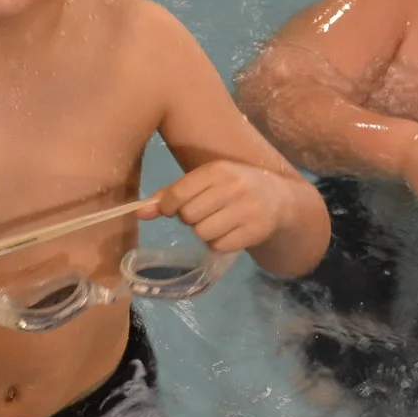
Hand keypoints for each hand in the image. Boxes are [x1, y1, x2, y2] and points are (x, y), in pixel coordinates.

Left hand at [148, 161, 292, 253]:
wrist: (278, 199)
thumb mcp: (205, 182)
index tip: (172, 208)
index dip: (168, 206)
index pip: (178, 194)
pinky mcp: (255, 231)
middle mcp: (233, 187)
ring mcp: (246, 210)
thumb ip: (170, 194)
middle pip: (189, 216)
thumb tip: (139, 212)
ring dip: (204, 232)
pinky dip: (219, 244)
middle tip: (203, 213)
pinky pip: (220, 246)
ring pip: (203, 233)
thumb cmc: (232, 187)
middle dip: (190, 219)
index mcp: (217, 170)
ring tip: (217, 222)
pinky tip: (229, 232)